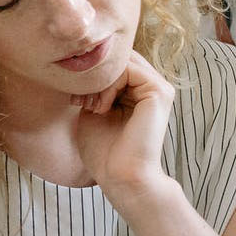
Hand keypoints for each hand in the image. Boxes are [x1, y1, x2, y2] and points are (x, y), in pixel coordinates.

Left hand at [72, 48, 175, 198]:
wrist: (121, 176)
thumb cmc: (105, 151)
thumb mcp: (95, 109)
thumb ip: (96, 87)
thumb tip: (86, 66)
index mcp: (141, 91)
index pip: (117, 64)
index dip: (93, 75)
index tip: (76, 100)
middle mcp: (154, 86)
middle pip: (120, 59)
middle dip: (96, 76)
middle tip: (80, 101)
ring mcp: (160, 87)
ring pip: (122, 62)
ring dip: (100, 81)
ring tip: (92, 107)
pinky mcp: (159, 91)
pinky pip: (129, 70)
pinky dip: (109, 85)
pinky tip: (102, 107)